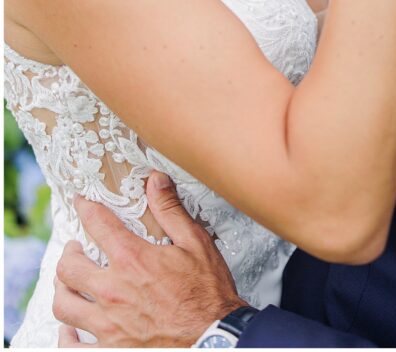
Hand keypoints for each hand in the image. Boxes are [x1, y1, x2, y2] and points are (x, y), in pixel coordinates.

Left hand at [54, 172, 245, 347]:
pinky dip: (65, 337)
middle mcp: (113, 291)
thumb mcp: (195, 243)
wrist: (214, 339)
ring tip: (68, 283)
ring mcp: (108, 324)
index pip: (97, 224)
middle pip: (69, 268)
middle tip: (75, 249)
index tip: (80, 203)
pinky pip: (71, 347)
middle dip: (68, 253)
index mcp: (132, 260)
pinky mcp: (111, 350)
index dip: (85, 209)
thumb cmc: (207, 292)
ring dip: (62, 290)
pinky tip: (68, 328)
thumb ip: (171, 210)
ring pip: (64, 305)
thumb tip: (155, 180)